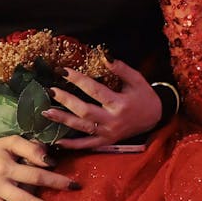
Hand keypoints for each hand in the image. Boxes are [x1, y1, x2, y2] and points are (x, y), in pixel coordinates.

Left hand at [43, 60, 161, 149]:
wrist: (155, 118)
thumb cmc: (144, 96)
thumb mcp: (137, 79)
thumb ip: (121, 68)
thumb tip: (104, 55)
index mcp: (120, 103)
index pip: (95, 90)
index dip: (78, 80)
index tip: (63, 71)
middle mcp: (112, 120)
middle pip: (84, 111)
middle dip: (66, 101)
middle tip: (51, 91)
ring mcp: (108, 133)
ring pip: (82, 127)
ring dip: (63, 120)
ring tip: (46, 112)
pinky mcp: (106, 141)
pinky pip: (87, 145)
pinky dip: (72, 145)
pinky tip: (57, 141)